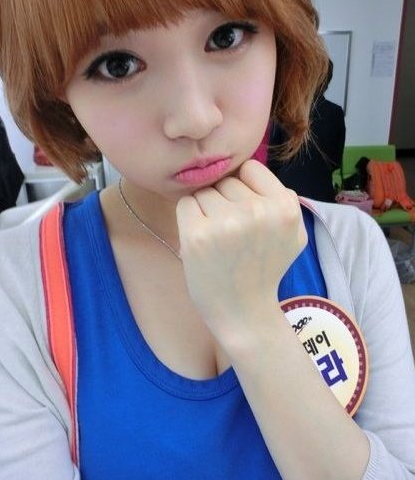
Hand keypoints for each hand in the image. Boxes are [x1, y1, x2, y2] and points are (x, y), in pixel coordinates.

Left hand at [176, 159, 306, 342]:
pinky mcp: (197, 235)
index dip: (245, 188)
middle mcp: (257, 212)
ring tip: (219, 240)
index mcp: (285, 208)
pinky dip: (189, 219)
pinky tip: (202, 241)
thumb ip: (282, 199)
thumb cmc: (265, 268)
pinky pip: (186, 204)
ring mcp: (226, 223)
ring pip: (205, 191)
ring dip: (206, 210)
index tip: (246, 214)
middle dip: (225, 201)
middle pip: (226, 180)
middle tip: (233, 235)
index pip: (251, 167)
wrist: (244, 312)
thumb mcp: (293, 233)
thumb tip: (252, 170)